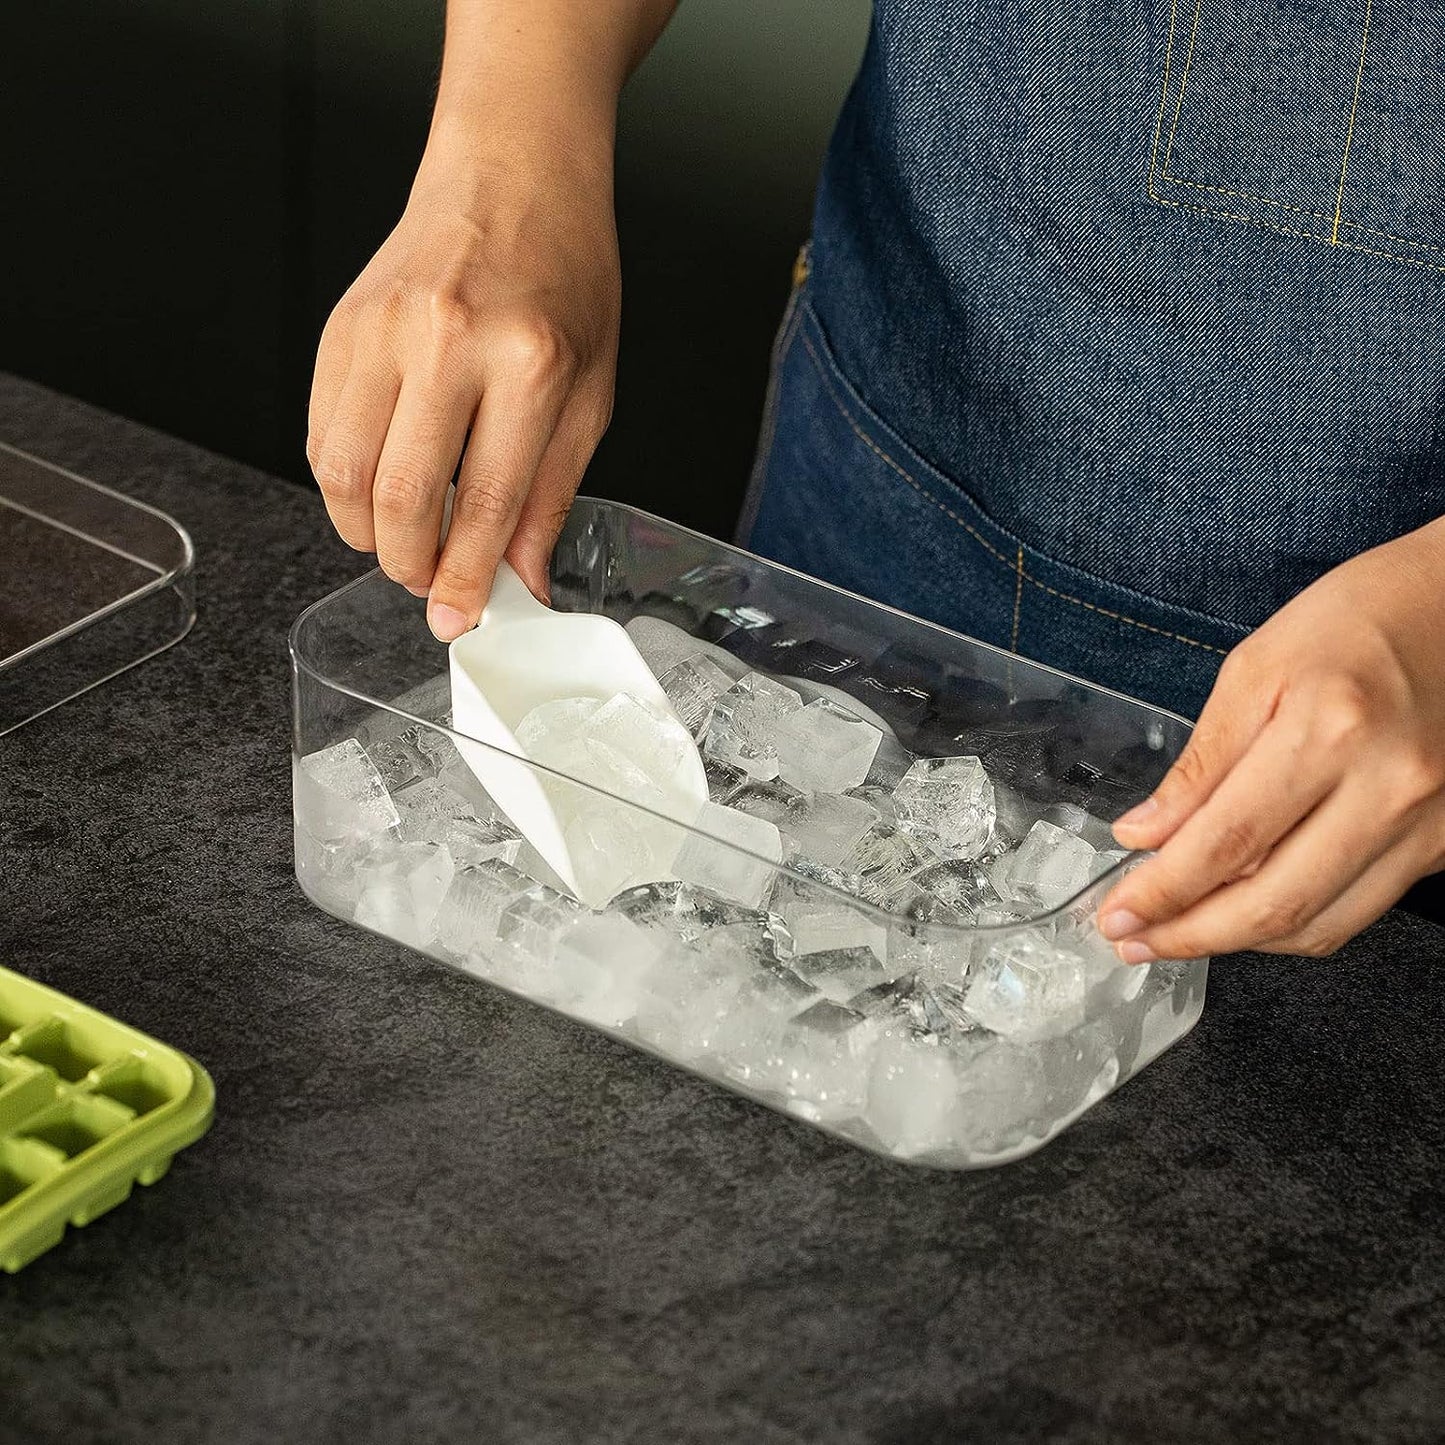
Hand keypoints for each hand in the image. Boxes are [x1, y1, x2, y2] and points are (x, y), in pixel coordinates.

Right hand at [307, 152, 619, 639]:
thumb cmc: (566, 279)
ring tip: (403, 541)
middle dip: (409, 567)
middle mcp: (447, 341)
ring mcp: (382, 329)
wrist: (513, 175)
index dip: (465, 581)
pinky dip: (341, 482)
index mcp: (530, 363)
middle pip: (397, 499)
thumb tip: (521, 582)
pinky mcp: (340, 326)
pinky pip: (320, 432)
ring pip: (340, 473)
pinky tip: (378, 487)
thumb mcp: (592, 393)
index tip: (456, 621)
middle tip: (429, 583)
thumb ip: (549, 494)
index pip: (482, 505)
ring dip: (365, 533)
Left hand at [1097, 519, 1444, 960]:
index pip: (1226, 842)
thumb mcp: (1256, 668)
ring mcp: (1427, 823)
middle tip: (1131, 940)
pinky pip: (1357, 910)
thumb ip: (1200, 763)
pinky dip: (1293, 924)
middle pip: (1273, 902)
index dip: (1162, 891)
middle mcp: (1388, 787)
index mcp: (1329, 730)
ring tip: (1176, 934)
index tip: (1116, 913)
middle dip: (1189, 935)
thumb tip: (1144, 833)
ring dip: (1237, 943)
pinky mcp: (1444, 843)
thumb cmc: (1359, 619)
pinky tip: (1244, 914)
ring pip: (1318, 924)